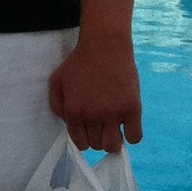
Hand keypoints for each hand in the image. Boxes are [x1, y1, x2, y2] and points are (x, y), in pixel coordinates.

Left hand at [48, 33, 141, 152]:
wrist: (104, 44)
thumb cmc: (79, 62)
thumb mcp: (57, 81)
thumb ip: (57, 106)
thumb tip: (69, 125)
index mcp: (73, 112)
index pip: (80, 144)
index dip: (85, 139)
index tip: (90, 129)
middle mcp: (92, 116)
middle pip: (97, 146)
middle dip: (98, 136)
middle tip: (102, 122)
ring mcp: (113, 113)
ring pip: (113, 145)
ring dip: (114, 139)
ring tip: (114, 125)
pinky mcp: (132, 108)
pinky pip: (135, 137)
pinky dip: (131, 135)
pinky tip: (128, 123)